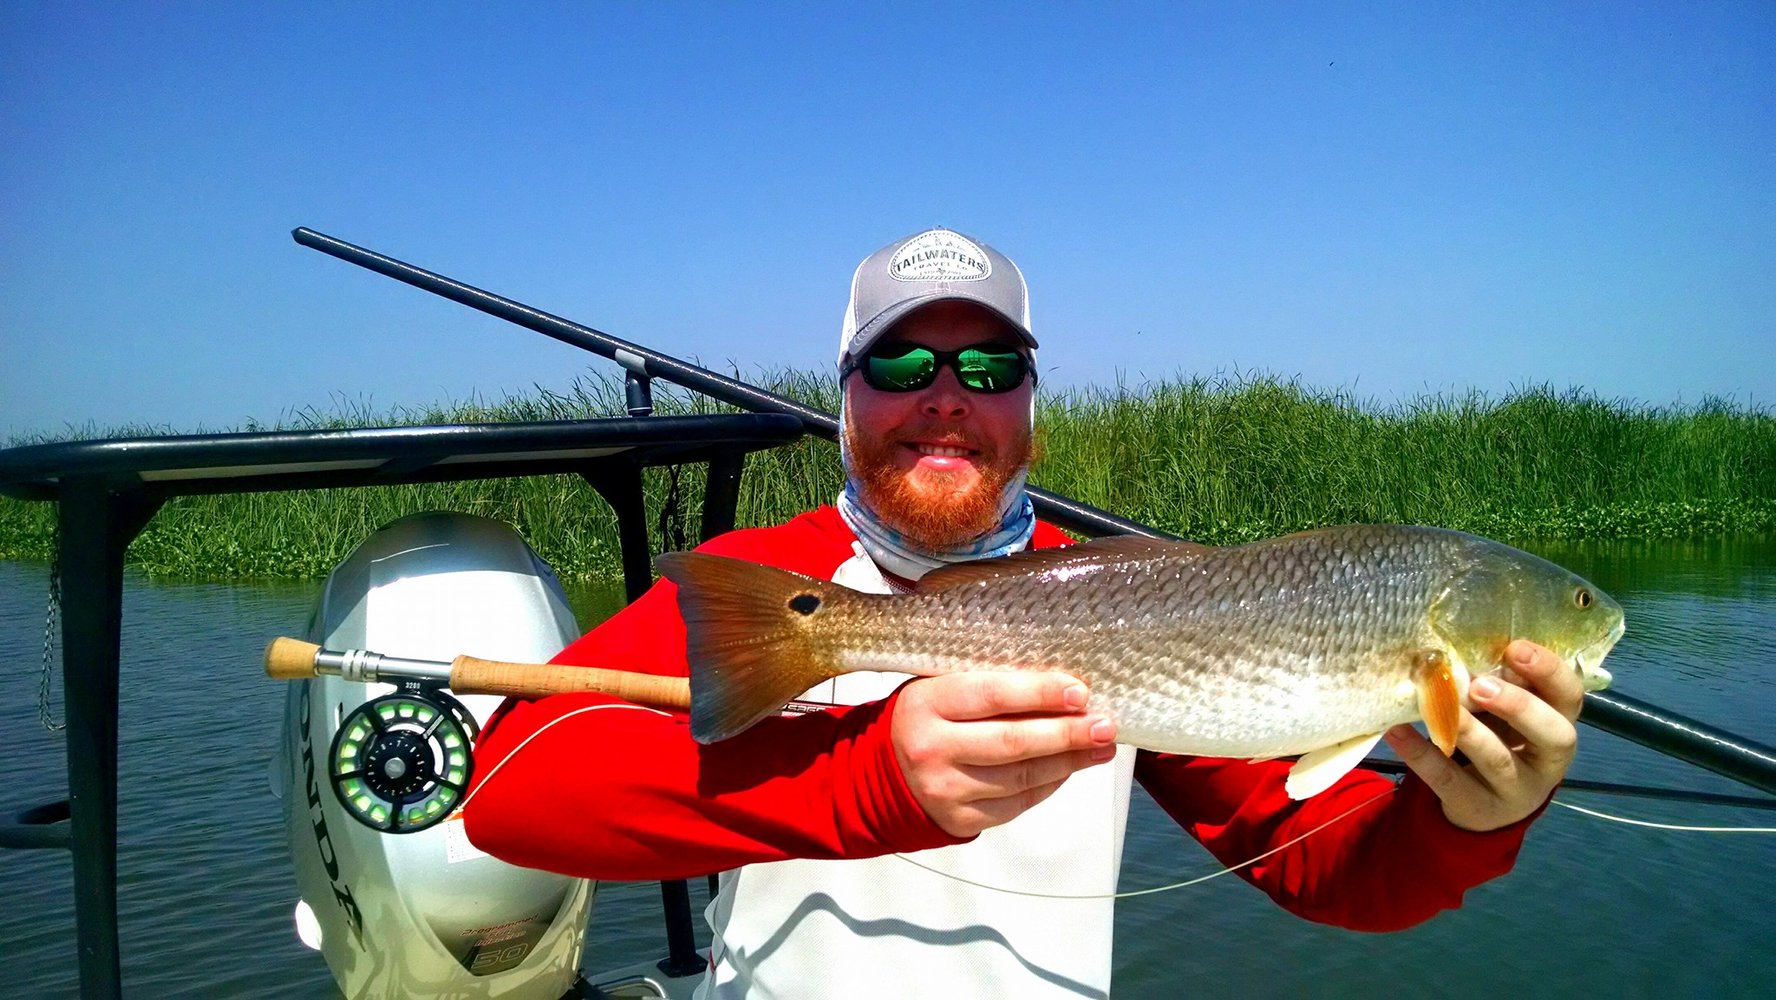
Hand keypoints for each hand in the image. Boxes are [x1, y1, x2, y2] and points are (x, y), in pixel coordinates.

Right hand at [891, 672, 1117, 837]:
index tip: (1079, 692)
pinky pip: (1016, 803)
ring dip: (1069, 761)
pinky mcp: (959, 819)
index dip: (1039, 693)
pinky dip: (1049, 784)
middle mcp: (932, 749)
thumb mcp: (940, 688)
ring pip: (1021, 777)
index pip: (991, 696)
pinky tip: (1069, 768)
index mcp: (926, 704)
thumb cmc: (925, 718)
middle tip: (1105, 724)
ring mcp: (945, 789)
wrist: (881, 773)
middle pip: (1012, 742)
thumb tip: (1061, 685)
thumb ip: (988, 684)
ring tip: (1101, 746)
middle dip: (1067, 733)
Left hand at [1384, 640, 1583, 831]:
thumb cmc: (1502, 740)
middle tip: (1480, 685)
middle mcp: (1548, 761)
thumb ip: (1501, 686)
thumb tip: (1462, 650)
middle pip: (1553, 734)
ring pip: (1498, 760)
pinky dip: (1421, 754)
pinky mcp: (1478, 808)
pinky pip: (1449, 780)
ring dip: (1468, 730)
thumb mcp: (1511, 715)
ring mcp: (1517, 790)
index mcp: (1560, 724)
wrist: (1488, 807)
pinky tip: (1397, 731)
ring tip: (1440, 706)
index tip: (1515, 648)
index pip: (1570, 697)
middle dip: (1519, 706)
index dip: (1549, 672)